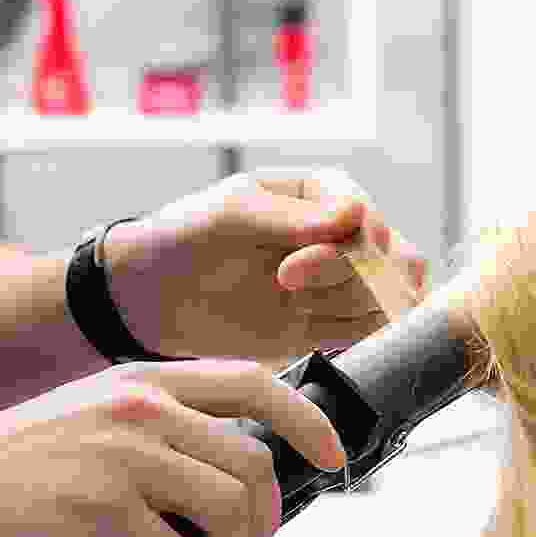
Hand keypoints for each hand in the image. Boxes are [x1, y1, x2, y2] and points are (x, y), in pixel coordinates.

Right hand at [0, 359, 345, 536]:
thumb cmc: (17, 468)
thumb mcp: (99, 424)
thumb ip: (167, 439)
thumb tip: (239, 487)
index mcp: (146, 383)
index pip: (255, 383)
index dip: (308, 420)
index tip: (332, 457)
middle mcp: (140, 408)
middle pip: (256, 466)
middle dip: (259, 522)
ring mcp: (121, 455)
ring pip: (229, 513)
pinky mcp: (97, 508)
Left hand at [101, 168, 428, 370]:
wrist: (147, 299)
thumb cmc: (182, 238)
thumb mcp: (231, 216)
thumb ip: (293, 218)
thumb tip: (357, 212)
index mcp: (318, 196)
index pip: (363, 218)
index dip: (348, 242)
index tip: (298, 265)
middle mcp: (336, 239)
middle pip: (388, 259)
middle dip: (359, 279)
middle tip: (297, 289)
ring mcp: (334, 286)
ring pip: (384, 297)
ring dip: (361, 310)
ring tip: (306, 313)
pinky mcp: (326, 327)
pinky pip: (368, 332)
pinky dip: (369, 338)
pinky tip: (345, 340)